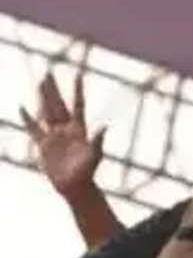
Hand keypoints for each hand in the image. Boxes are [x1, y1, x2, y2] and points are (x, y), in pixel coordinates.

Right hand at [19, 73, 104, 197]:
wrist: (74, 185)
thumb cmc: (87, 171)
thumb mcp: (95, 155)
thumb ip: (98, 140)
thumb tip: (105, 126)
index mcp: (79, 128)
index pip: (78, 104)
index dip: (78, 90)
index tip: (78, 73)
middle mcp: (66, 128)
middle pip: (58, 104)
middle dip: (53, 89)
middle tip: (48, 72)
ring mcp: (54, 135)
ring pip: (46, 112)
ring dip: (42, 98)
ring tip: (40, 83)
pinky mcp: (43, 145)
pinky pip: (33, 129)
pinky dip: (27, 119)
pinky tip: (22, 108)